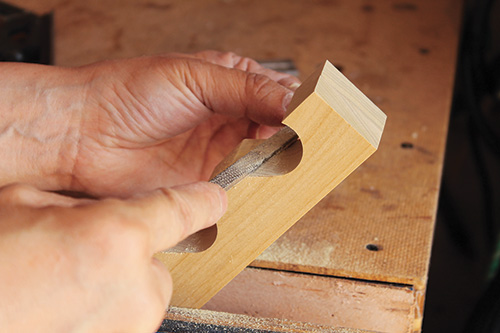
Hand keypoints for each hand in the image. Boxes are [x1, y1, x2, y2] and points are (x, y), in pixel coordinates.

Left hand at [0, 51, 299, 195]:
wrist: (84, 135)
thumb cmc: (129, 93)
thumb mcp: (195, 77)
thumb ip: (246, 89)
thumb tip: (294, 99)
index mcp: (226, 83)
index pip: (275, 92)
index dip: (298, 104)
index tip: (318, 116)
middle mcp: (225, 118)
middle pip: (275, 127)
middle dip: (294, 135)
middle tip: (314, 143)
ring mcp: (216, 152)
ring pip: (262, 158)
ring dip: (279, 162)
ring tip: (299, 164)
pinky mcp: (204, 182)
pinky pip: (239, 187)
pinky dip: (256, 188)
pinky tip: (269, 185)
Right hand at [0, 182, 225, 331]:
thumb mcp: (23, 206)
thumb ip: (79, 204)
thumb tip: (101, 208)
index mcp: (114, 237)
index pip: (181, 211)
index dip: (202, 201)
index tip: (215, 198)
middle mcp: (134, 287)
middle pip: (155, 260)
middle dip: (128, 255)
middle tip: (83, 257)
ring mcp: (131, 327)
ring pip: (142, 293)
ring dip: (117, 287)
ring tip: (66, 288)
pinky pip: (128, 320)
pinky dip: (108, 314)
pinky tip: (67, 310)